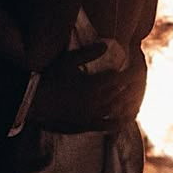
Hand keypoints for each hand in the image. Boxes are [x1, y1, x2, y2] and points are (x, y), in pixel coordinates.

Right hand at [30, 43, 147, 132]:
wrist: (32, 102)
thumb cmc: (48, 77)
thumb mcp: (67, 60)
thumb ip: (87, 54)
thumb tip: (105, 45)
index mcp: (93, 85)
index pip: (118, 79)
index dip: (130, 73)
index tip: (139, 68)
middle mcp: (96, 102)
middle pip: (120, 94)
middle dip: (131, 87)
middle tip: (139, 81)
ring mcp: (91, 115)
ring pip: (115, 110)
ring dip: (127, 103)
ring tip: (135, 97)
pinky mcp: (85, 125)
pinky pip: (106, 126)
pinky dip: (118, 123)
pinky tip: (126, 121)